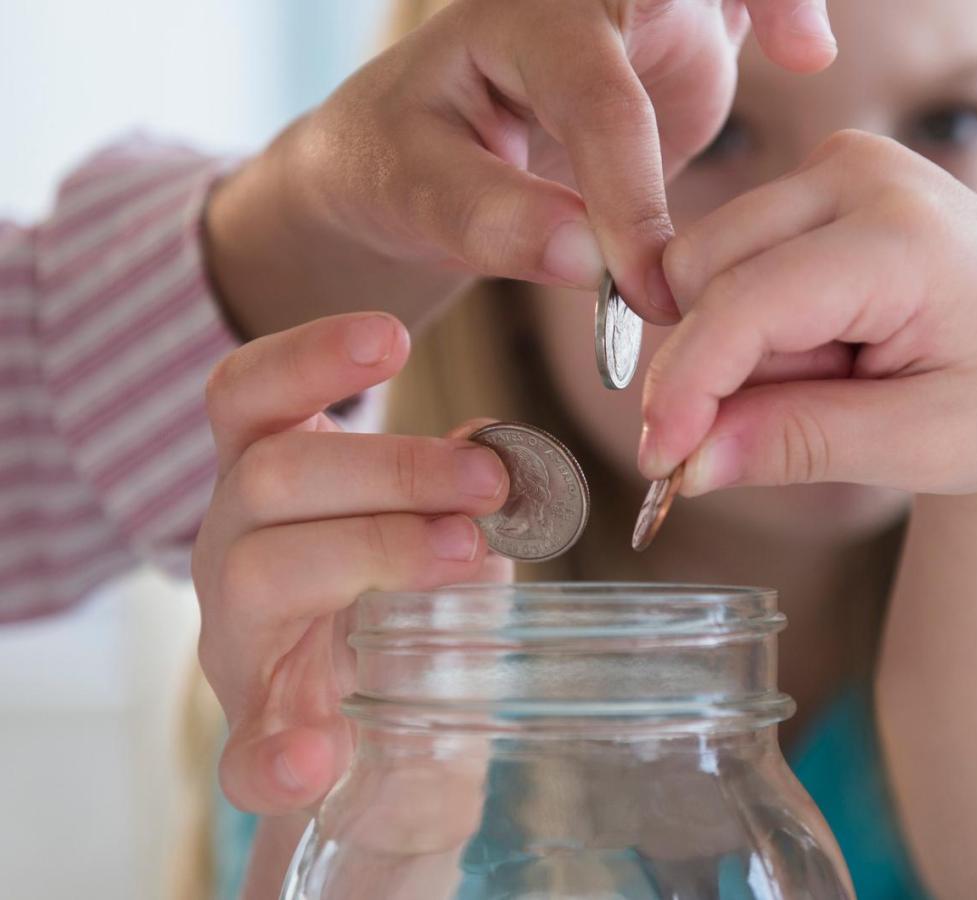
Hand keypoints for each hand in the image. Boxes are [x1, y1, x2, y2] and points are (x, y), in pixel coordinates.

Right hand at [192, 313, 511, 813]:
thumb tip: (500, 444)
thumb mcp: (440, 536)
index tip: (393, 337)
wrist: (389, 748)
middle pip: (270, 475)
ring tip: (465, 556)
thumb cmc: (407, 616)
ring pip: (261, 570)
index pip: (250, 397)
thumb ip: (461, 493)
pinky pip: (244, 750)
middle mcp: (233, 548)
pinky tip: (319, 757)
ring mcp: (238, 642)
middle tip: (488, 483)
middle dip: (389, 467)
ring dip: (373, 552)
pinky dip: (276, 753)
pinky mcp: (256, 734)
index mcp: (273, 487)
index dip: (309, 358)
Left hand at [205, 0, 837, 335]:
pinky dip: (779, 8)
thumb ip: (494, 222)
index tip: (650, 290)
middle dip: (737, 6)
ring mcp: (637, 15)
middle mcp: (586, 1)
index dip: (631, 197)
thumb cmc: (398, 159)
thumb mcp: (410, 190)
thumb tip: (594, 264)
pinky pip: (736, 4)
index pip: (598, 102)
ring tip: (807, 43)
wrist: (412, 148)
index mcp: (517, 22)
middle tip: (797, 50)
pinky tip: (806, 48)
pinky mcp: (674, 42)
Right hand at [639, 130, 976, 495]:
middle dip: (719, 367)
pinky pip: (731, 261)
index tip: (658, 461)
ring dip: (740, 349)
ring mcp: (837, 167)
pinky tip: (827, 349)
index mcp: (903, 234)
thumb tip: (684, 460)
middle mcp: (861, 172)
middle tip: (807, 416)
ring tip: (836, 378)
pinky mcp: (819, 184)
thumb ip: (797, 444)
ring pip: (705, 267)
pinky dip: (755, 326)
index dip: (686, 388)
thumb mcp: (923, 445)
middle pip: (702, 273)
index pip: (744, 304)